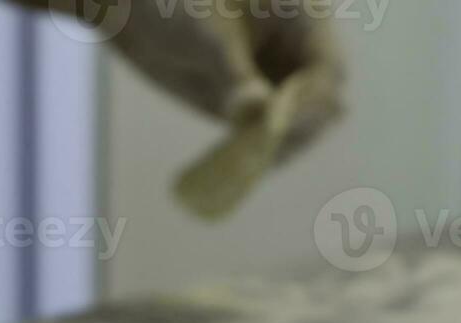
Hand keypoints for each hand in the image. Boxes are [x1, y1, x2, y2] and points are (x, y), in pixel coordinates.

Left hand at [99, 0, 344, 159]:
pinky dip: (257, 154)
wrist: (132, 15)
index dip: (312, 98)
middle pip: (322, 101)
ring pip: (300, 126)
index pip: (329, 65)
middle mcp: (297, 50)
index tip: (277, 122)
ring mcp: (276, 81)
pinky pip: (268, 137)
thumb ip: (231, 68)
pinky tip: (236, 168)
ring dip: (279, 146)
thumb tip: (255, 106)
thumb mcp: (202, 30)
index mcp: (301, 16)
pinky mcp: (253, 106)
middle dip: (299, 127)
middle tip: (262, 146)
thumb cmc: (171, 4)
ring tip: (245, 161)